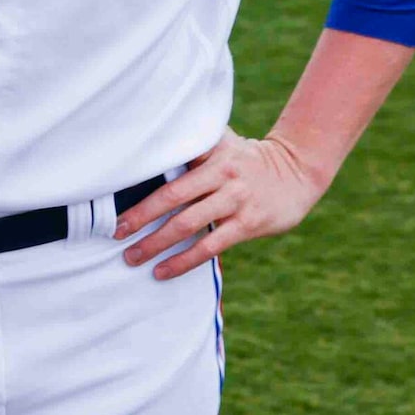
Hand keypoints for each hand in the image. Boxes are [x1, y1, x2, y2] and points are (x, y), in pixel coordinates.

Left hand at [115, 130, 332, 280]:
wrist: (299, 170)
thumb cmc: (248, 158)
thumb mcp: (223, 143)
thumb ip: (193, 146)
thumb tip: (150, 148)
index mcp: (212, 153)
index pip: (170, 169)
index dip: (141, 186)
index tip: (115, 201)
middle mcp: (222, 175)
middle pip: (172, 198)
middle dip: (140, 218)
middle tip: (115, 234)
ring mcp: (235, 200)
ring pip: (188, 225)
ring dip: (156, 244)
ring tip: (132, 258)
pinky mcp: (247, 224)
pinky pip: (209, 246)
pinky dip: (183, 261)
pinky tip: (162, 271)